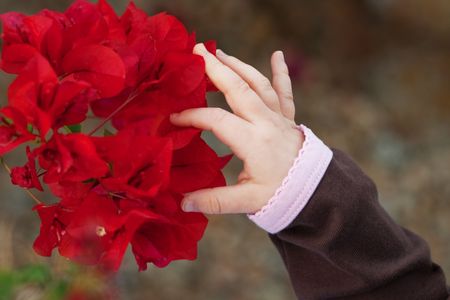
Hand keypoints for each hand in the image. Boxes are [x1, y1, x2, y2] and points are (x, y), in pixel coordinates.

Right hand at [170, 44, 303, 213]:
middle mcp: (266, 123)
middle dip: (215, 69)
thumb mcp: (248, 202)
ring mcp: (279, 118)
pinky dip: (281, 73)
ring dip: (238, 66)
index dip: (193, 116)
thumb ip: (215, 201)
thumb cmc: (282, 197)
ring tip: (220, 53)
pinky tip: (278, 55)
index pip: (217, 120)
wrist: (318, 192)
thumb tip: (182, 203)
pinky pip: (284, 91)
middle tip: (196, 51)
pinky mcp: (288, 118)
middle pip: (238, 89)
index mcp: (253, 142)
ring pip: (258, 84)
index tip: (174, 118)